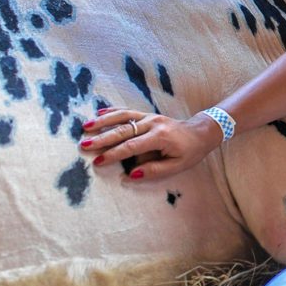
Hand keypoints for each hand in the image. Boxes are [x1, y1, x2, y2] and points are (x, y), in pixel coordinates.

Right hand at [78, 107, 222, 180]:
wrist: (201, 132)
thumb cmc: (189, 152)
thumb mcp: (176, 166)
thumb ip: (154, 170)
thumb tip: (130, 175)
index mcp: (160, 137)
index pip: (132, 146)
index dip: (114, 154)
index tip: (98, 161)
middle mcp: (153, 123)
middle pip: (123, 130)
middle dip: (102, 138)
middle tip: (84, 144)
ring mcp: (150, 116)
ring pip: (123, 116)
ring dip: (103, 121)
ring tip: (85, 126)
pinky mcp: (148, 114)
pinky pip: (128, 111)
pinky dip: (113, 111)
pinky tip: (99, 112)